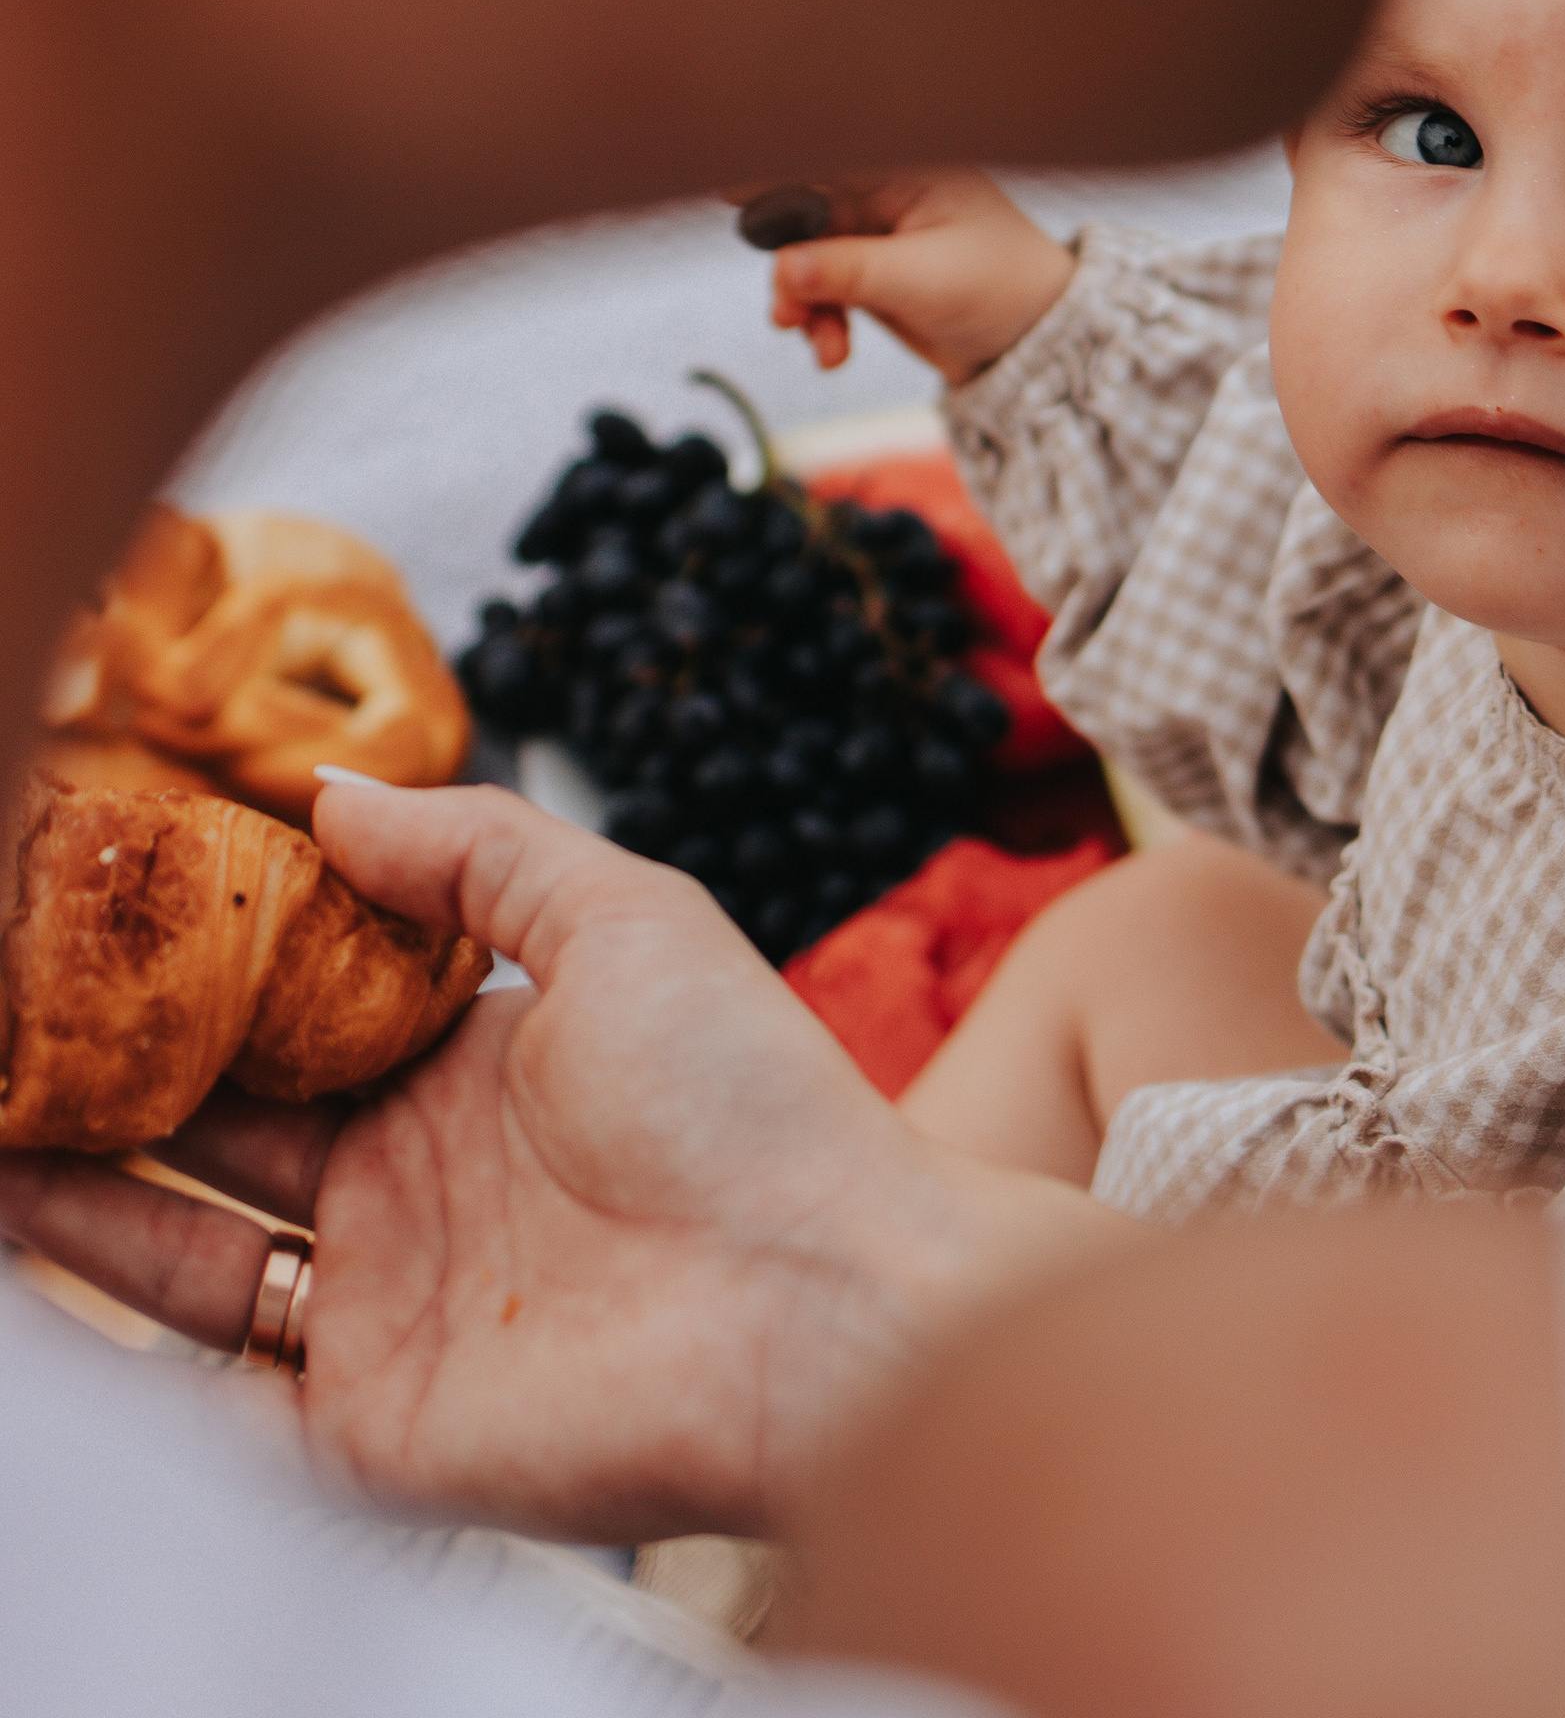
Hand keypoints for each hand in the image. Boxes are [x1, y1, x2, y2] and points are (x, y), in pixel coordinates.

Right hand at [0, 778, 1119, 1541]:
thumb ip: (475, 850)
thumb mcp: (625, 917)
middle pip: (213, 1129)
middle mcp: (409, 1185)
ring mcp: (380, 1308)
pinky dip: (115, 1340)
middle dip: (108, 1077)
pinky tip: (37, 1258)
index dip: (199, 971)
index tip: (102, 910)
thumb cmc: (751, 1100)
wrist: (828, 1301)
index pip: (293, 1014)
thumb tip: (328, 792)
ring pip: (178, 1250)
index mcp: (467, 1067)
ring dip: (75, 1194)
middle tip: (18, 1021)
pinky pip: (209, 1393)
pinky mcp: (363, 1428)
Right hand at [769, 167, 1076, 382]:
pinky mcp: (871, 274)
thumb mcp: (925, 280)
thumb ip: (850, 271)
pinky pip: (821, 288)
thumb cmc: (1004, 291)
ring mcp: (876, 234)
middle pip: (805, 210)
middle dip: (788, 258)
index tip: (727, 189)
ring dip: (799, 297)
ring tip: (810, 335)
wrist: (1037, 347)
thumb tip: (782, 268)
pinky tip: (831, 352)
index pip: (831, 155)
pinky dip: (817, 319)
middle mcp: (888, 191)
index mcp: (910, 168)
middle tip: (785, 301)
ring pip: (806, 255)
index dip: (777, 168)